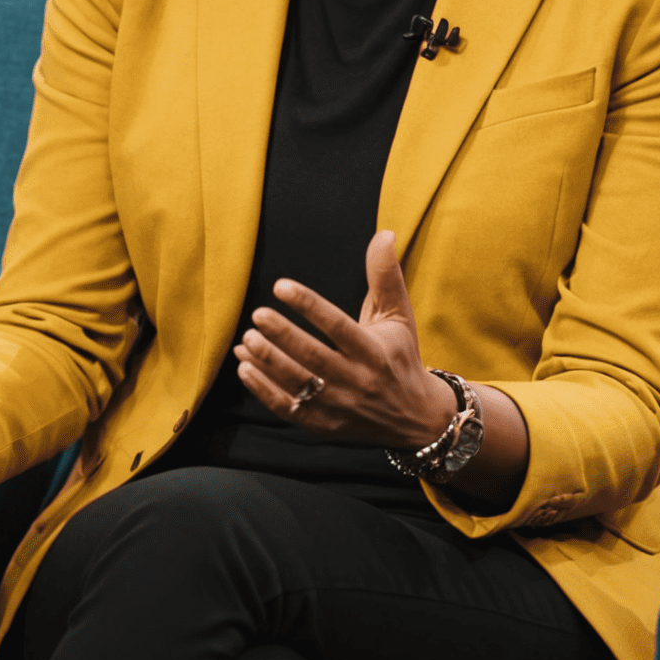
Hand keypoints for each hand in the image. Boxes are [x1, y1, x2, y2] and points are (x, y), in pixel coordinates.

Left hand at [233, 230, 455, 448]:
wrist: (415, 419)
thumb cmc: (401, 356)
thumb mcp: (399, 315)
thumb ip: (385, 275)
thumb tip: (383, 233)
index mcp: (374, 351)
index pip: (337, 326)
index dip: (308, 306)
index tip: (281, 286)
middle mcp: (357, 381)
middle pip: (313, 357)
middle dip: (282, 336)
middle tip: (257, 315)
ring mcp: (339, 407)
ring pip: (297, 384)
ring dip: (268, 361)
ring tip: (247, 338)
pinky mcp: (323, 426)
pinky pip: (288, 409)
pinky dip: (263, 390)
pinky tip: (244, 366)